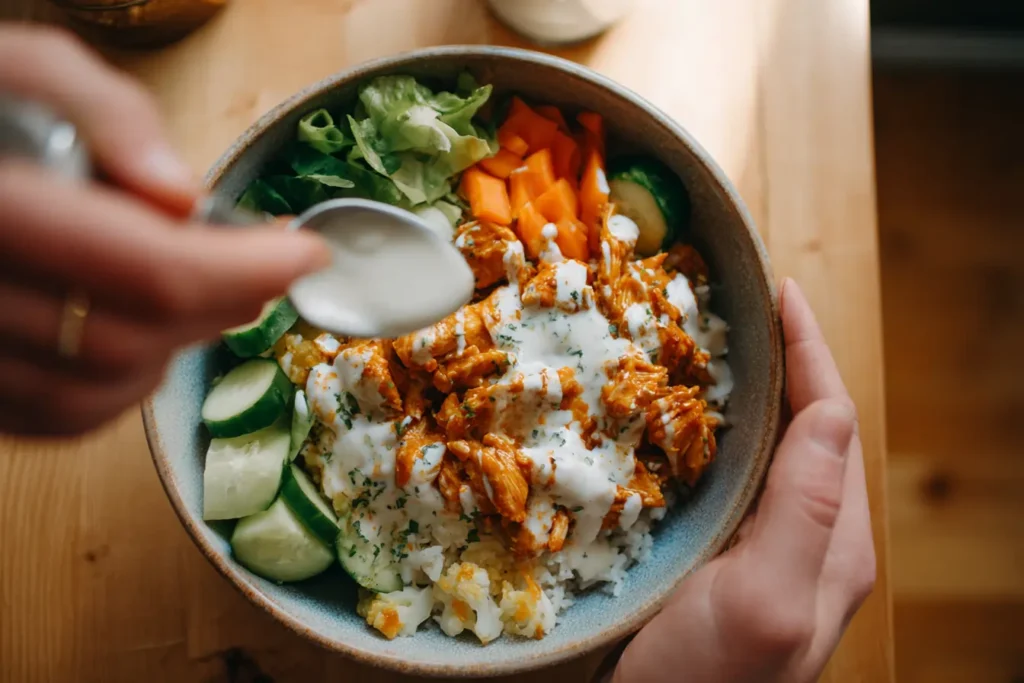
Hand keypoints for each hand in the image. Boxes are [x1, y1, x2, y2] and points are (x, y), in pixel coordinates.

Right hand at [0, 27, 328, 434]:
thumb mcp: (20, 64)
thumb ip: (104, 113)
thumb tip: (181, 195)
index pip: (150, 271)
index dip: (244, 271)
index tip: (303, 252)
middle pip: (131, 340)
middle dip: (221, 306)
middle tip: (266, 267)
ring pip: (95, 394)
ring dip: (174, 349)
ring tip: (208, 293)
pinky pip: (54, 416)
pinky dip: (121, 386)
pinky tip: (146, 336)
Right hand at [610, 278, 875, 682]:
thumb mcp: (764, 599)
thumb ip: (807, 509)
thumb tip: (828, 409)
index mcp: (831, 546)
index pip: (832, 424)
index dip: (811, 354)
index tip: (781, 293)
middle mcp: (806, 546)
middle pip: (806, 432)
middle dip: (782, 363)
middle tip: (741, 309)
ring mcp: (762, 557)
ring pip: (768, 455)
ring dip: (749, 396)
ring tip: (714, 348)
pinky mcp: (719, 566)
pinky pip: (730, 482)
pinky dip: (713, 437)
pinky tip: (680, 424)